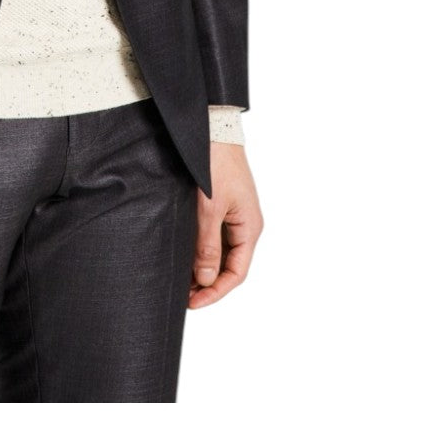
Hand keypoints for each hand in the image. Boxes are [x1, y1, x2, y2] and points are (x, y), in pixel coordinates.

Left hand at [189, 142, 262, 307]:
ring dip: (203, 266)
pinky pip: (215, 235)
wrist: (213, 127)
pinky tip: (185, 253)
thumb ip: (207, 245)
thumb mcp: (209, 208)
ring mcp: (235, 214)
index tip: (192, 302)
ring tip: (180, 278)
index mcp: (250, 228)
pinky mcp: (223, 204)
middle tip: (181, 294)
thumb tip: (205, 279)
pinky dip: (201, 248)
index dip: (215, 291)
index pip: (236, 273)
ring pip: (221, 251)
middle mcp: (246, 224)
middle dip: (207, 282)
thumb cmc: (215, 164)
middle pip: (229, 265)